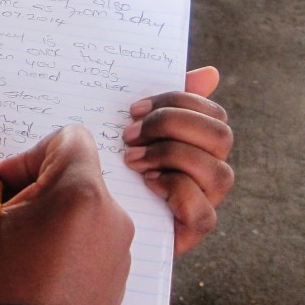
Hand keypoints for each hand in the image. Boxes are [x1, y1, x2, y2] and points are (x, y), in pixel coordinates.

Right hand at [0, 127, 133, 304]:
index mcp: (82, 194)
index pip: (68, 138)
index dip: (30, 154)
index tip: (7, 189)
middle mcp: (112, 217)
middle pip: (72, 176)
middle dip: (34, 190)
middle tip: (4, 225)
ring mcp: (120, 252)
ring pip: (80, 210)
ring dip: (48, 219)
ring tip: (18, 255)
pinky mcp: (119, 281)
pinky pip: (90, 242)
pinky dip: (64, 247)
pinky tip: (36, 277)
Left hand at [123, 66, 232, 254]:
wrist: (84, 217)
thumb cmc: (108, 162)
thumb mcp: (129, 126)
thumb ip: (163, 101)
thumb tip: (210, 73)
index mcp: (197, 140)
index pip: (213, 112)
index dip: (176, 102)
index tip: (133, 108)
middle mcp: (208, 170)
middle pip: (221, 135)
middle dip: (172, 126)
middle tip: (129, 134)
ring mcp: (205, 201)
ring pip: (219, 172)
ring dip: (170, 157)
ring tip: (132, 160)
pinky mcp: (191, 230)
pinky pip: (203, 212)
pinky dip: (174, 192)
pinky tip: (146, 184)